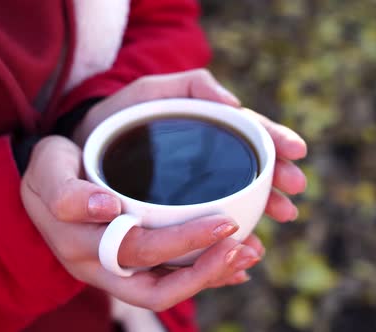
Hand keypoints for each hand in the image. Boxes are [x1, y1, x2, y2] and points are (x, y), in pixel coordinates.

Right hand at [21, 136, 263, 310]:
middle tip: (241, 235)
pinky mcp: (126, 270)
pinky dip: (203, 275)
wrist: (41, 188)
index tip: (224, 224)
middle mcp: (98, 267)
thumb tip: (108, 207)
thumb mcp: (47, 170)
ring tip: (250, 250)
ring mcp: (113, 273)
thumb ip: (68, 191)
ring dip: (210, 276)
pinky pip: (168, 282)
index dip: (177, 243)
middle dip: (205, 265)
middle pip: (158, 284)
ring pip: (167, 290)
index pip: (131, 251)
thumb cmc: (48, 171)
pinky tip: (235, 261)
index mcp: (78, 242)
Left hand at [74, 69, 306, 221]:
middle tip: (296, 189)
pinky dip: (229, 238)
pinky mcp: (172, 215)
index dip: (272, 138)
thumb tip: (234, 105)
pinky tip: (245, 246)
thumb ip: (188, 87)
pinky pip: (207, 229)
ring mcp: (188, 188)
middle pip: (248, 166)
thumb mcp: (148, 93)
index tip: (296, 150)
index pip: (245, 131)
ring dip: (263, 207)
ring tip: (284, 215)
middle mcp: (199, 160)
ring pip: (234, 199)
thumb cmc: (114, 118)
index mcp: (200, 128)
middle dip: (275, 176)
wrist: (79, 149)